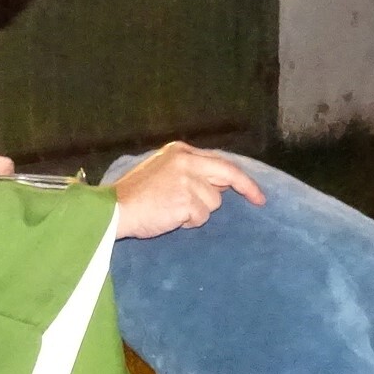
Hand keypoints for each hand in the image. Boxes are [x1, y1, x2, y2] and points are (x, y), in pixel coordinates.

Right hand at [113, 142, 264, 238]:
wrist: (114, 209)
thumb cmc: (136, 195)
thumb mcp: (162, 171)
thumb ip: (189, 172)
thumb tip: (217, 185)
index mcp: (180, 151)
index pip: (220, 161)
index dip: (240, 177)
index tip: (255, 191)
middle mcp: (186, 161)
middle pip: (228, 174)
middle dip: (247, 188)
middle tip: (259, 200)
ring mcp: (187, 180)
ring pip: (212, 202)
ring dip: (198, 212)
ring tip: (172, 210)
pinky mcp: (186, 200)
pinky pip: (200, 217)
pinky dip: (189, 222)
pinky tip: (170, 218)